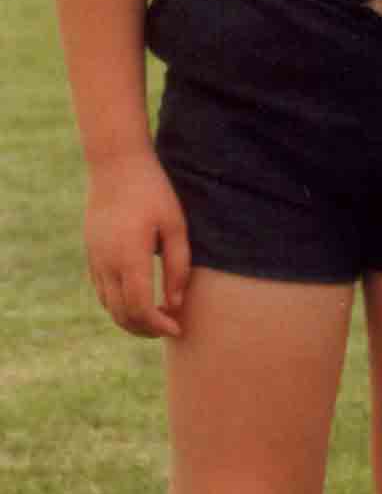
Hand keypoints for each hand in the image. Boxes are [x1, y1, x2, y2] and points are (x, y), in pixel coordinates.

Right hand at [84, 153, 189, 337]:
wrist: (115, 164)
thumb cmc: (153, 191)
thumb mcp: (175, 224)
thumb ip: (178, 265)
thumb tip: (176, 303)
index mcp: (129, 257)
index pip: (141, 308)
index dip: (159, 325)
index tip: (178, 328)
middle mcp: (106, 263)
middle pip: (122, 314)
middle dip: (146, 329)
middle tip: (170, 327)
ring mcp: (95, 259)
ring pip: (108, 306)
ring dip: (131, 320)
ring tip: (157, 317)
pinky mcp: (91, 254)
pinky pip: (101, 291)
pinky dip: (118, 305)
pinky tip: (138, 300)